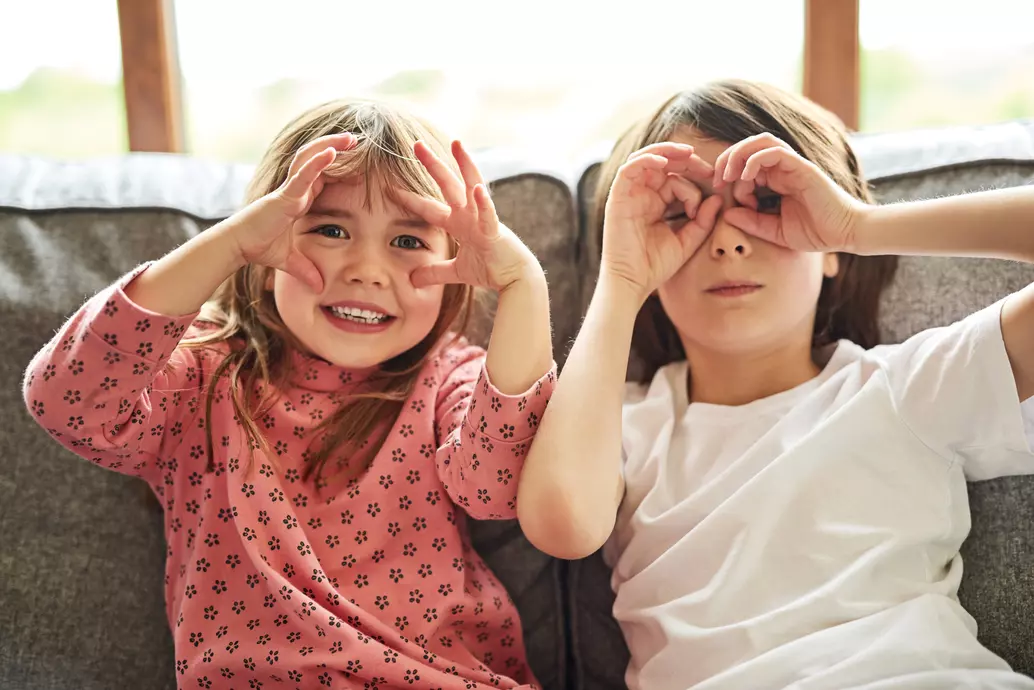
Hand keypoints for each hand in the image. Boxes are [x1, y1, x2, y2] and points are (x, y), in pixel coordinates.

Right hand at [226, 132, 357, 291]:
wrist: (238, 247)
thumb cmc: (259, 247)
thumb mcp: (289, 260)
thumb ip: (306, 270)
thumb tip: (319, 288)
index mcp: (299, 198)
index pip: (324, 176)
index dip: (341, 166)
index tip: (361, 160)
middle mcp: (295, 189)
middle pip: (318, 159)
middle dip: (338, 146)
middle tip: (359, 139)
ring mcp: (289, 190)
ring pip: (311, 159)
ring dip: (330, 145)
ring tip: (350, 138)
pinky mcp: (283, 196)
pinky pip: (303, 175)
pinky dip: (317, 162)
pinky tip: (332, 151)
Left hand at [400, 140, 541, 291]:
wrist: (516, 279)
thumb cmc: (491, 270)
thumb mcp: (456, 271)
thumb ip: (434, 272)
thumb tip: (412, 280)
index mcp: (459, 223)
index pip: (429, 208)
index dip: (410, 199)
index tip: (390, 188)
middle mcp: (469, 215)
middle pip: (448, 185)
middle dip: (433, 164)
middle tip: (417, 144)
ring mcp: (482, 220)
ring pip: (472, 186)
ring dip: (465, 165)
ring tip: (457, 144)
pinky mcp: (495, 232)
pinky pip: (488, 215)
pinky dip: (483, 203)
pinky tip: (477, 189)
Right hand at [601, 142, 722, 300]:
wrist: (632, 282)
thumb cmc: (655, 266)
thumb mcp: (687, 241)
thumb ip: (703, 221)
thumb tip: (717, 199)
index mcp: (656, 204)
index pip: (676, 179)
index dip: (695, 179)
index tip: (714, 186)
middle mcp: (641, 196)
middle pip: (663, 164)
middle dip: (686, 160)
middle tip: (707, 167)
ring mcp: (629, 195)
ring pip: (647, 159)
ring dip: (667, 152)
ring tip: (688, 154)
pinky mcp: (618, 197)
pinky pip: (630, 169)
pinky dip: (646, 160)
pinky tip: (665, 162)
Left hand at [714, 133, 865, 252]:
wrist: (846, 234)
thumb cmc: (815, 232)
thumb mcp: (774, 231)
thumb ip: (751, 222)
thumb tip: (727, 214)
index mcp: (776, 180)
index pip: (745, 162)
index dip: (729, 175)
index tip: (724, 196)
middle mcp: (783, 168)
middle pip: (749, 146)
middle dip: (727, 159)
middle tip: (717, 180)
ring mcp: (793, 165)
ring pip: (760, 142)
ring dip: (738, 154)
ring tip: (728, 175)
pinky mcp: (802, 167)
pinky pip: (775, 152)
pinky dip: (755, 160)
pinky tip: (746, 177)